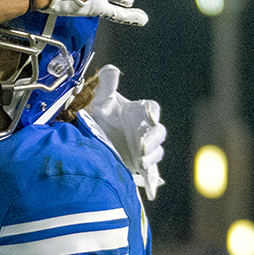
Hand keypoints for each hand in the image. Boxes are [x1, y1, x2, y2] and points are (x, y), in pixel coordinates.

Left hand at [86, 64, 164, 200]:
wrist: (94, 143)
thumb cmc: (101, 119)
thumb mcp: (102, 103)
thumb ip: (107, 86)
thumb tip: (110, 68)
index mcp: (139, 113)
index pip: (153, 109)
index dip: (152, 113)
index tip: (148, 116)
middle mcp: (145, 130)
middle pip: (159, 133)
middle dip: (154, 139)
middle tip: (143, 144)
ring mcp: (144, 149)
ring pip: (156, 153)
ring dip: (151, 157)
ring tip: (141, 161)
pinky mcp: (139, 166)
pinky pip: (151, 172)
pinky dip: (151, 178)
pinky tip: (150, 186)